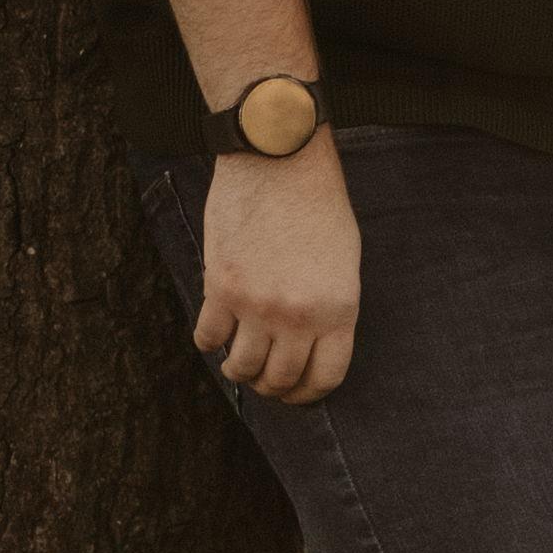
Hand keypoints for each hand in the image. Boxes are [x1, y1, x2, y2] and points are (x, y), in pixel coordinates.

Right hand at [194, 129, 361, 401]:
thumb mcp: (344, 261)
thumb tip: (308, 347)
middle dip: (272, 386)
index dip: (309, 393)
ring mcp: (256, 304)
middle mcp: (297, 314)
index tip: (298, 392)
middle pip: (279, 379)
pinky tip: (216, 334)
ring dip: (238, 371)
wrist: (280, 159)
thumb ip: (329, 308)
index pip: (324, 378)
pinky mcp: (220, 287)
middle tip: (264, 379)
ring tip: (238, 363)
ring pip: (241, 368)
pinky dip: (210, 342)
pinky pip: (208, 338)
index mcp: (338, 308)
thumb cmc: (318, 204)